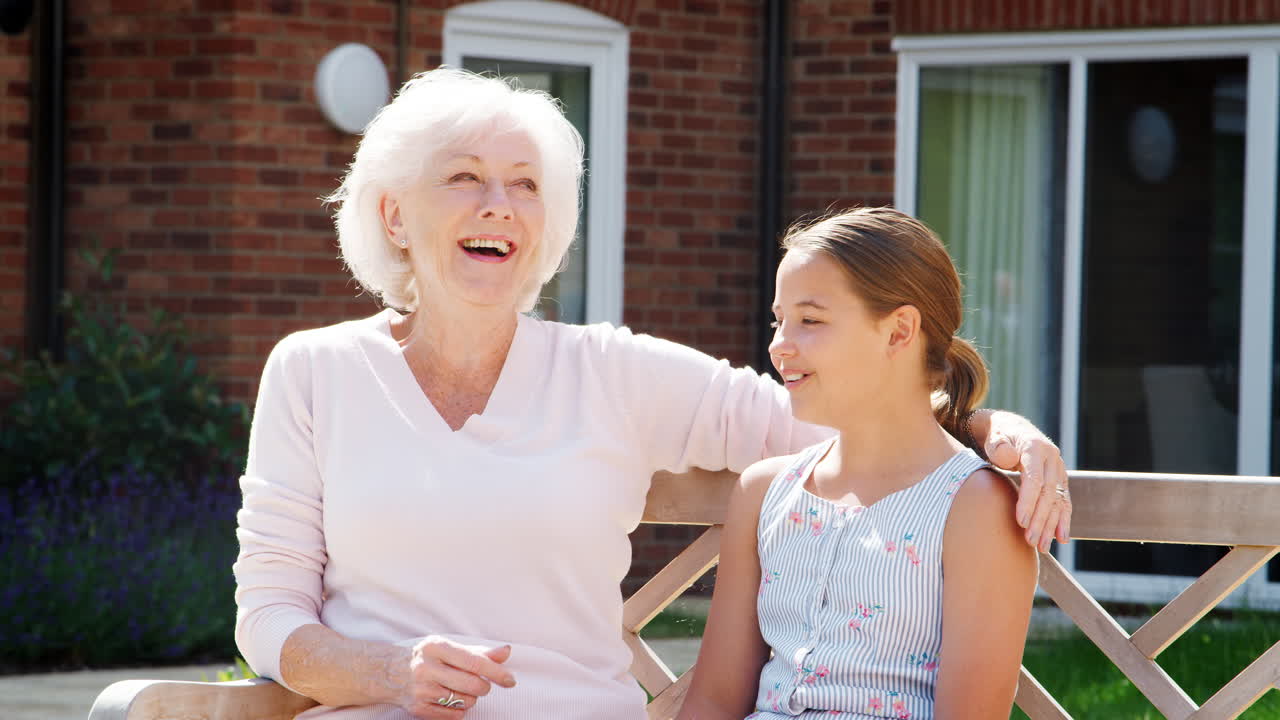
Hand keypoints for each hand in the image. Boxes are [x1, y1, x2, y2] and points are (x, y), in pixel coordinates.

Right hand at [401, 637, 515, 717]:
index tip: (510, 680)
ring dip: (471, 698)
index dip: (496, 672)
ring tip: (459, 689)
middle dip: (484, 687)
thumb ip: (479, 652)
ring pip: (466, 702)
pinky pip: (454, 716)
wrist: (391, 672)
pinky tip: (449, 699)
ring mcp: (421, 690)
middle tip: (480, 683)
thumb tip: (506, 651)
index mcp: (436, 647)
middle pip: (473, 685)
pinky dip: (459, 710)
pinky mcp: (418, 708)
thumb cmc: (429, 657)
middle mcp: (427, 668)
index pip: (474, 662)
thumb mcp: (450, 648)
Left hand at [983, 411, 1070, 552]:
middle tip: (1030, 541)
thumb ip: (998, 446)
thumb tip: (1008, 457)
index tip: (1020, 522)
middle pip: (1048, 493)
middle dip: (1040, 519)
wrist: (1012, 429)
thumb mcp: (994, 436)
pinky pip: (1064, 502)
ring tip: (1042, 547)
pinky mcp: (1059, 479)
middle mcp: (1052, 458)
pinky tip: (1061, 539)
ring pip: (1058, 501)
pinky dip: (1063, 521)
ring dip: (1051, 526)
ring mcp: (1058, 469)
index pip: (1035, 478)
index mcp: (1035, 447)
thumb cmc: (998, 436)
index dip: (1028, 501)